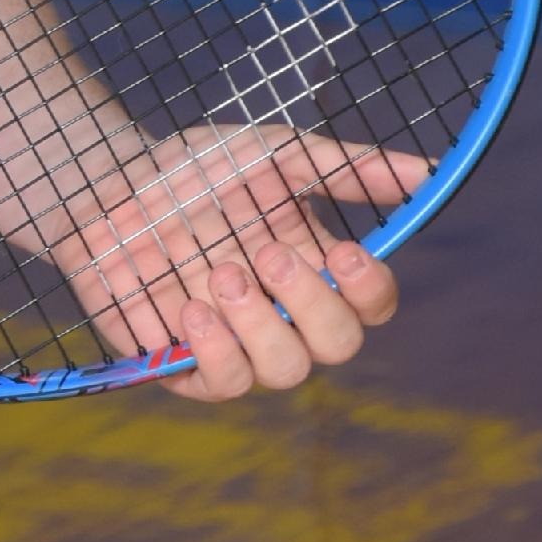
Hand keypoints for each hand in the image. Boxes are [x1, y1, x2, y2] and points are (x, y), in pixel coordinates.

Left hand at [56, 128, 423, 400]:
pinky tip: (191, 308)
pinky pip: (222, 385)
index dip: (369, 289)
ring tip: (220, 273)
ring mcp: (237, 344)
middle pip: (337, 347)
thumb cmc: (198, 169)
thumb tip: (432, 172)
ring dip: (259, 325)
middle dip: (309, 303)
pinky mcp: (185, 365)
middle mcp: (284, 315)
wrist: (109, 181)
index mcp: (316, 269)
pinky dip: (215, 351)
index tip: (342, 251)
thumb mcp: (276, 155)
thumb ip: (350, 167)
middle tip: (265, 253)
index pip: (372, 306)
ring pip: (285, 373)